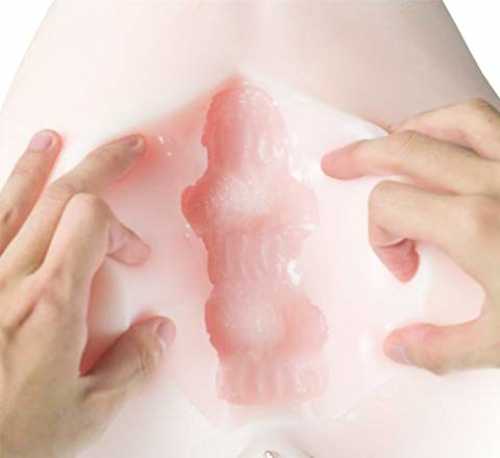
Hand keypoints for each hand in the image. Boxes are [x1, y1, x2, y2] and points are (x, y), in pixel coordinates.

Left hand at [0, 131, 175, 457]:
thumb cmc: (10, 438)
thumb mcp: (85, 415)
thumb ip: (131, 368)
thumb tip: (160, 332)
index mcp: (51, 303)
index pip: (92, 221)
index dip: (122, 228)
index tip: (134, 255)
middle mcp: (11, 278)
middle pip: (61, 196)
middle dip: (101, 166)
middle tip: (127, 147)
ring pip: (11, 200)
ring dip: (37, 166)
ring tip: (52, 139)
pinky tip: (4, 189)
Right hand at [322, 98, 499, 373]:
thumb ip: (441, 348)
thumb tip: (396, 348)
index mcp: (472, 224)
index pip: (390, 206)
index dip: (380, 236)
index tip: (401, 266)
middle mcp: (493, 179)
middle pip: (402, 149)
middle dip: (360, 157)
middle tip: (335, 163)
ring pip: (450, 119)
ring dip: (410, 130)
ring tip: (388, 143)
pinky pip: (491, 119)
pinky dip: (457, 123)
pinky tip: (446, 139)